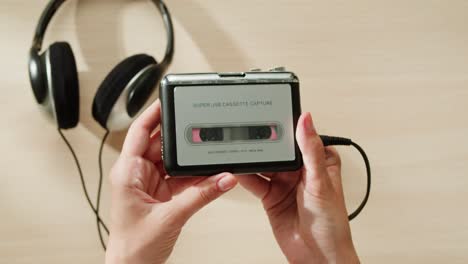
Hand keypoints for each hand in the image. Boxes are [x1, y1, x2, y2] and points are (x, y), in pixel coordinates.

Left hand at [105, 100, 237, 263]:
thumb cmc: (133, 247)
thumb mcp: (170, 217)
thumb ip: (201, 195)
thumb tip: (224, 179)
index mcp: (127, 172)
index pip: (139, 131)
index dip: (154, 112)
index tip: (169, 98)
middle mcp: (137, 173)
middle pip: (160, 143)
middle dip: (181, 138)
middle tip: (200, 128)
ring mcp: (149, 182)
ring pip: (173, 160)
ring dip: (190, 160)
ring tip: (207, 155)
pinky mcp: (161, 193)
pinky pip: (180, 176)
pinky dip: (194, 175)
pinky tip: (206, 174)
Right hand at [238, 113, 358, 263]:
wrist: (318, 257)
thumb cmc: (332, 224)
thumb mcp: (321, 182)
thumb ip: (311, 151)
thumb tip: (306, 121)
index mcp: (318, 161)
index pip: (300, 136)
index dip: (287, 126)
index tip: (272, 114)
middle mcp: (300, 171)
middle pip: (278, 150)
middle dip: (265, 143)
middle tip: (250, 132)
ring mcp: (284, 183)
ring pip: (264, 165)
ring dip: (253, 159)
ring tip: (240, 149)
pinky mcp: (270, 196)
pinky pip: (255, 182)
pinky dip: (245, 176)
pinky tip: (238, 170)